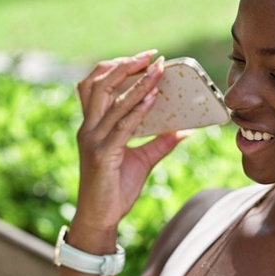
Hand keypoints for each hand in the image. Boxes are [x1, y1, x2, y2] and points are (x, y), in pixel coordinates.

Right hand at [71, 50, 186, 249]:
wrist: (100, 219)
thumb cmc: (115, 189)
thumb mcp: (142, 161)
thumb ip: (160, 143)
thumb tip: (186, 130)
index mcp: (92, 125)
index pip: (96, 85)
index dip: (116, 67)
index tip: (142, 58)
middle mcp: (88, 128)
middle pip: (99, 84)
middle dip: (125, 66)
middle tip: (150, 56)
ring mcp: (93, 140)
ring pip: (111, 101)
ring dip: (136, 82)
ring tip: (157, 70)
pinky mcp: (101, 155)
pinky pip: (121, 127)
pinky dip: (136, 109)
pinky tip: (152, 98)